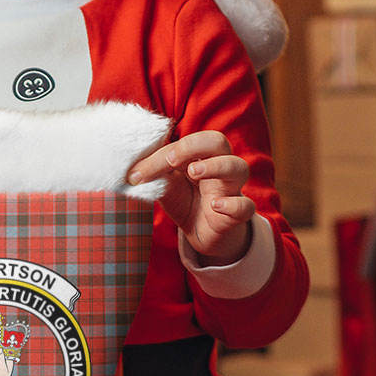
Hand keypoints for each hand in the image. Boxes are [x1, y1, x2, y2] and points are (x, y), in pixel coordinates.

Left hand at [127, 130, 254, 264]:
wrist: (202, 234)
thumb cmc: (186, 201)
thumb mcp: (166, 186)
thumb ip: (154, 174)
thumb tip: (130, 169)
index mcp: (200, 155)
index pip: (185, 143)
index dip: (161, 154)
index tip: (137, 173)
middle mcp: (219, 166)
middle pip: (218, 141)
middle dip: (193, 146)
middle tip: (171, 160)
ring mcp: (231, 189)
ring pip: (238, 168)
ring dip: (216, 166)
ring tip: (194, 172)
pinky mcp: (238, 214)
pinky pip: (245, 206)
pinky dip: (233, 204)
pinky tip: (215, 205)